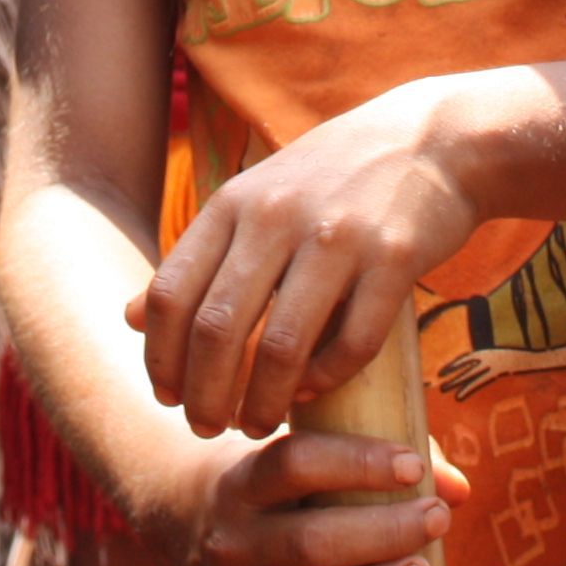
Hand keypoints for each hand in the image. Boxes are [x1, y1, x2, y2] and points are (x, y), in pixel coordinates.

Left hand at [136, 83, 479, 439]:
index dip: (160, 356)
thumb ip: (198, 257)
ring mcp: (337, 236)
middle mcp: (277, 216)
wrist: (437, 138)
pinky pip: (351, 342)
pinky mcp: (395, 257)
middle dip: (204, 395)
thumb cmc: (335, 177)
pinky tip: (314, 391)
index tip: (167, 397)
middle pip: (216, 329)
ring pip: (280, 347)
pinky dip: (326, 379)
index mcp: (234, 202)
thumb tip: (128, 318)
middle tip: (206, 428)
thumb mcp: (255, 197)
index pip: (170, 293)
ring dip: (262, 402)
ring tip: (257, 426)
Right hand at [154, 428, 466, 565]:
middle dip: (382, 532)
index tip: (412, 467)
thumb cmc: (273, 476)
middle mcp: (230, 540)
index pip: (295, 464)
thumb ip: (379, 460)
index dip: (358, 464)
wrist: (178, 508)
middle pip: (308, 543)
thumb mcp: (302, 446)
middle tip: (435, 519)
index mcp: (242, 479)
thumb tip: (458, 490)